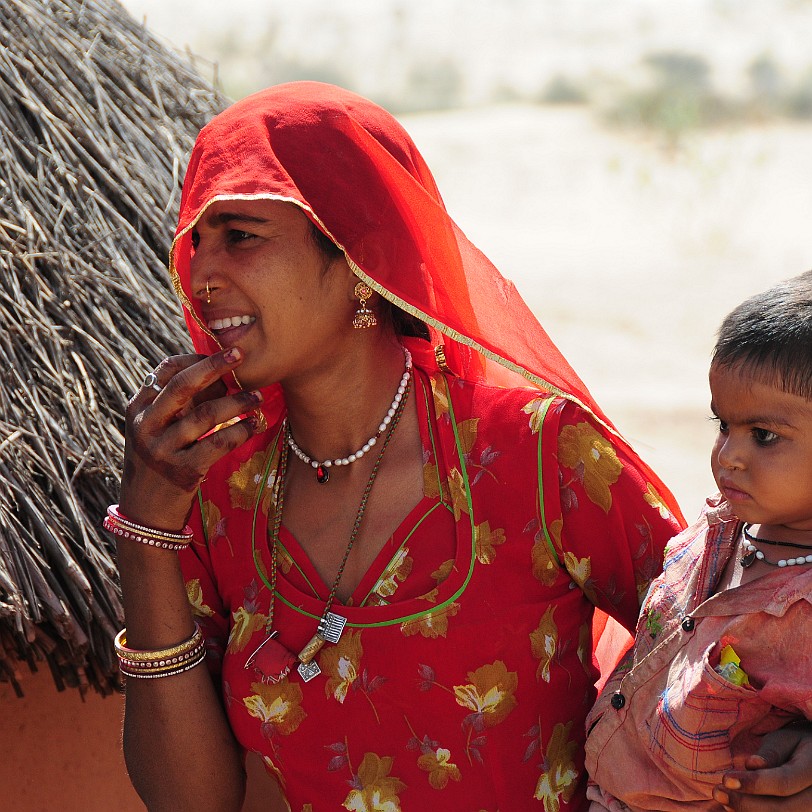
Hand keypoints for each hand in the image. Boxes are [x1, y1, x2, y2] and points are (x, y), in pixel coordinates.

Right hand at [119, 347, 262, 526]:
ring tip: (258, 397)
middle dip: (214, 365)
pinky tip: (254, 425)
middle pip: (183, 385)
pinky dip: (241, 431)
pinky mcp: (182, 471)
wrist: (146, 512)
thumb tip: (219, 372)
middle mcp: (146, 426)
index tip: (223, 355)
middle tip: (240, 353)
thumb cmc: (160, 461)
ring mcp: (162, 449)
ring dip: (238, 402)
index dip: (195, 359)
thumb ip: (180, 403)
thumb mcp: (157, 429)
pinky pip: (219, 443)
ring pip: (207, 415)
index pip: (165, 370)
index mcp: (138, 409)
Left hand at [712, 724, 811, 810]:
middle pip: (782, 810)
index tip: (726, 779)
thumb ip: (771, 753)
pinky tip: (735, 808)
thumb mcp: (786, 740)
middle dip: (746, 804)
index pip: (784, 782)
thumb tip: (752, 765)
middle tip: (717, 792)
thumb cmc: (797, 746)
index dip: (754, 784)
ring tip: (724, 800)